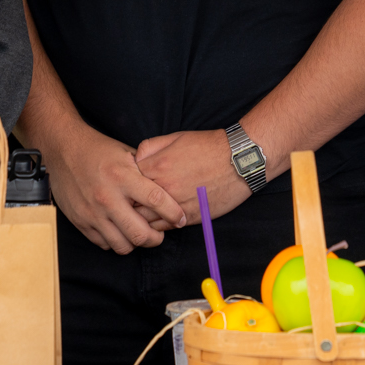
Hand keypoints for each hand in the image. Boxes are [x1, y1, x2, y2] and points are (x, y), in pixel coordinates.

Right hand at [43, 121, 185, 254]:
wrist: (64, 150)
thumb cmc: (99, 150)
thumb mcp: (127, 152)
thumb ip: (147, 170)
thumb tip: (170, 185)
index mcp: (123, 177)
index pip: (157, 201)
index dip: (173, 213)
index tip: (180, 218)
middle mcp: (108, 198)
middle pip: (140, 234)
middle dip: (156, 239)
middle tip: (160, 234)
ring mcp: (93, 213)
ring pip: (122, 245)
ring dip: (136, 243)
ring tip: (140, 234)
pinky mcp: (81, 222)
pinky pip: (104, 244)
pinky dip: (116, 241)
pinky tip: (120, 231)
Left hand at [135, 129, 251, 226]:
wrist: (239, 159)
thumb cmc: (208, 146)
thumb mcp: (176, 137)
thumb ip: (151, 146)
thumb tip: (134, 158)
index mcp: (157, 166)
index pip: (127, 181)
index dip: (125, 183)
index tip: (127, 185)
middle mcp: (164, 187)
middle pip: (132, 204)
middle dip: (128, 203)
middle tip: (129, 203)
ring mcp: (176, 204)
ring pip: (146, 220)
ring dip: (141, 218)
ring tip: (141, 215)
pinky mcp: (190, 217)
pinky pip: (164, 227)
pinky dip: (158, 226)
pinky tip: (158, 220)